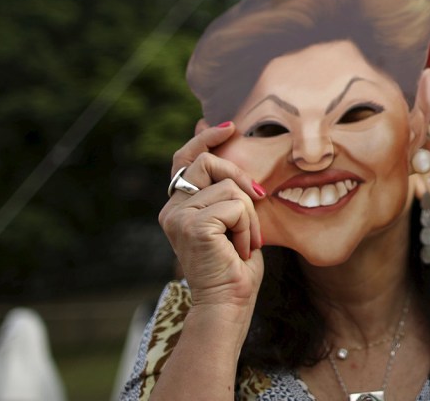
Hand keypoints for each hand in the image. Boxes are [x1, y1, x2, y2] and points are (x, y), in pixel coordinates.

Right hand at [158, 123, 267, 311]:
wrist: (229, 302)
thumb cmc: (236, 265)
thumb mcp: (234, 219)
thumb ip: (229, 190)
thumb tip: (234, 158)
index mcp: (179, 205)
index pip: (186, 158)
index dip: (205, 138)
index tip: (230, 127)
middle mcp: (172, 209)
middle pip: (210, 163)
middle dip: (241, 178)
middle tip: (258, 202)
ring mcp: (178, 216)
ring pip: (229, 187)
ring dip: (249, 215)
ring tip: (243, 241)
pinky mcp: (192, 225)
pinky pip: (235, 206)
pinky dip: (247, 227)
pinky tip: (239, 249)